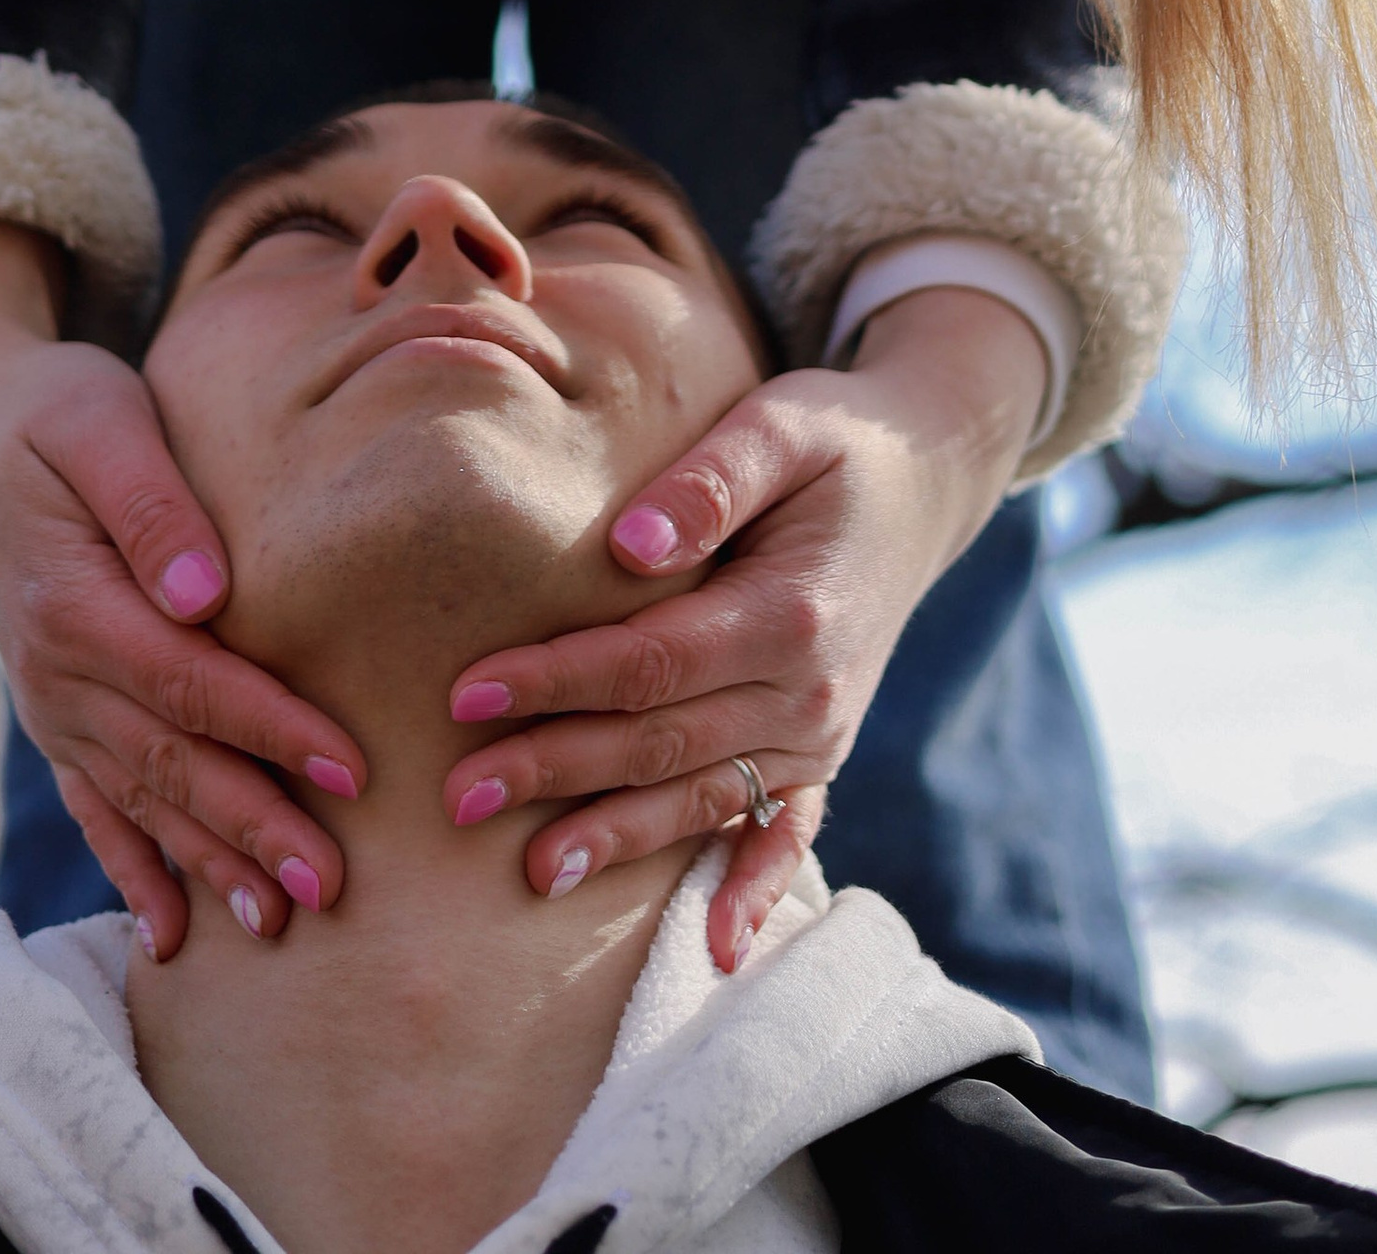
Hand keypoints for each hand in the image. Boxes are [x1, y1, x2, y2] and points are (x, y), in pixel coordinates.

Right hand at [0, 219, 365, 962]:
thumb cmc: (57, 412)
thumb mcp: (98, 421)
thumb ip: (149, 502)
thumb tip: (205, 592)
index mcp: (73, 602)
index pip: (188, 681)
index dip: (269, 729)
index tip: (350, 768)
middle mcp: (56, 674)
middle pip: (171, 763)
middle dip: (253, 829)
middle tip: (333, 887)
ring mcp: (52, 706)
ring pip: (140, 801)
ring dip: (207, 866)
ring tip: (278, 926)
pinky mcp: (57, 717)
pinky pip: (94, 808)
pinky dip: (132, 872)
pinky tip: (171, 938)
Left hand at [440, 284, 1047, 973]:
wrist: (920, 479)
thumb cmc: (831, 440)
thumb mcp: (780, 425)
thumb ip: (710, 481)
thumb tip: (627, 543)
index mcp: (791, 611)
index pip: (650, 661)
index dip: (557, 680)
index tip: (466, 691)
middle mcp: (810, 691)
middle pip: (660, 742)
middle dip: (554, 770)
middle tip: (455, 796)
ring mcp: (821, 735)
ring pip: (702, 797)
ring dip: (618, 837)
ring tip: (530, 873)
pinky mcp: (823, 754)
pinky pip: (787, 834)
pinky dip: (755, 891)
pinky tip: (715, 949)